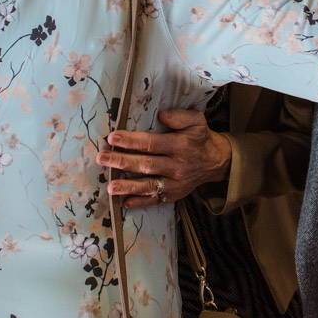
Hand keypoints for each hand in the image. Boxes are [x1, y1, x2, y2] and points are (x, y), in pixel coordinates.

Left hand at [95, 108, 232, 208]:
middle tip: (102, 158)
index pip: (152, 143)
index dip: (131, 141)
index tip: (112, 138)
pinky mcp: (173, 195)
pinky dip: (140, 202)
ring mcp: (175, 183)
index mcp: (180, 145)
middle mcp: (177, 166)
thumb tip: (161, 115)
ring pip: (148, 185)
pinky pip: (155, 200)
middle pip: (146, 164)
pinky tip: (125, 202)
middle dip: (122, 161)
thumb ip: (180, 116)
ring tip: (110, 186)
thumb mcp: (196, 120)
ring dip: (128, 186)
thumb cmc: (199, 138)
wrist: (216, 162)